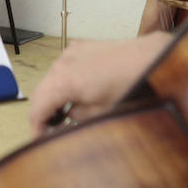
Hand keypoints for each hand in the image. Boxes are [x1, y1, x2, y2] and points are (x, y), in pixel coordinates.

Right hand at [27, 36, 167, 136]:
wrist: (151, 58)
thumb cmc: (132, 85)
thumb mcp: (102, 113)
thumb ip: (76, 118)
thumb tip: (67, 119)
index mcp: (64, 82)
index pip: (37, 109)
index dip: (36, 128)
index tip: (39, 140)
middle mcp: (62, 63)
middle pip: (41, 93)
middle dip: (43, 113)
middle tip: (49, 131)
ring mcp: (71, 52)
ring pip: (51, 79)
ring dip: (53, 96)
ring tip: (64, 114)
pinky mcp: (81, 47)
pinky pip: (64, 67)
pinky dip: (64, 81)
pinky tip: (76, 94)